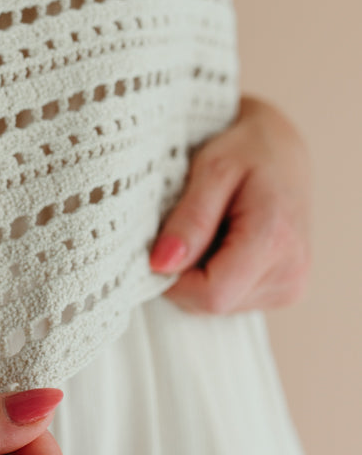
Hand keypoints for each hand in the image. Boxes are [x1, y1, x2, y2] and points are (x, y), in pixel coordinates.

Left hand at [148, 94, 312, 314]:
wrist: (284, 150)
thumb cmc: (248, 150)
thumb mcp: (212, 168)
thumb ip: (189, 219)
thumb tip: (161, 265)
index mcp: (274, 241)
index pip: (212, 295)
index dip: (175, 279)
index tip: (163, 245)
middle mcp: (291, 273)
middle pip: (213, 303)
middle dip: (187, 272)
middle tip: (193, 225)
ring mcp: (292, 285)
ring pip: (219, 305)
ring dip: (202, 271)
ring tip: (215, 227)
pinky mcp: (287, 290)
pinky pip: (233, 298)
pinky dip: (218, 273)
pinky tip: (227, 240)